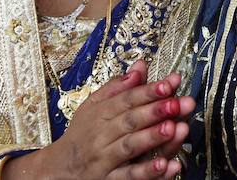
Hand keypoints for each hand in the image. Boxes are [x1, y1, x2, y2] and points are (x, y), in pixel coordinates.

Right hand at [11, 62, 192, 179]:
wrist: (58, 169)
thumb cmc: (81, 135)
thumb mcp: (93, 106)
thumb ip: (118, 88)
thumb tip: (140, 67)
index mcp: (100, 113)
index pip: (126, 99)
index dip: (148, 91)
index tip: (169, 84)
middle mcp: (102, 135)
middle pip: (130, 120)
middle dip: (155, 111)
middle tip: (178, 103)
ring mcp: (104, 159)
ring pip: (129, 147)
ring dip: (152, 138)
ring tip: (173, 128)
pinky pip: (128, 176)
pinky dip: (147, 172)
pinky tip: (166, 165)